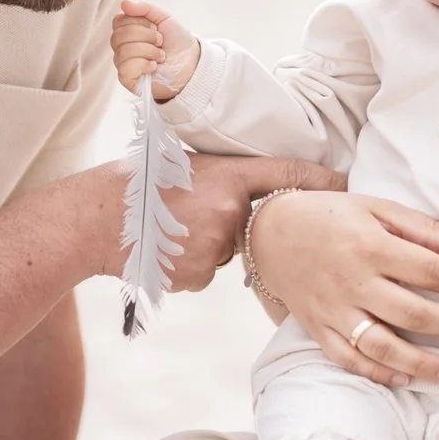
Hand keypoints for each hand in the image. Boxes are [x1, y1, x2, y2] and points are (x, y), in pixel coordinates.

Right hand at [99, 153, 344, 291]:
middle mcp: (228, 213)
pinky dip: (188, 264)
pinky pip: (205, 272)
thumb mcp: (180, 163)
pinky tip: (160, 249)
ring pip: (225, 252)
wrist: (91, 219)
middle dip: (227, 222)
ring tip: (166, 229)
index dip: (320, 180)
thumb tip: (248, 192)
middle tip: (188, 212)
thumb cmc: (132, 184)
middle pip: (250, 225)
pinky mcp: (198, 276)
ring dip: (204, 244)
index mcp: (226, 176)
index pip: (286, 173)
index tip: (347, 184)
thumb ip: (220, 178)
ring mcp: (214, 248)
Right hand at [111, 0, 202, 99]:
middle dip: (146, 36)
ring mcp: (123, 63)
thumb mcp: (164, 18)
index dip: (139, 22)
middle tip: (160, 41)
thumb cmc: (176, 42)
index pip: (118, 21)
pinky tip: (154, 66)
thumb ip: (144, 8)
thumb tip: (124, 3)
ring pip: (124, 51)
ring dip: (148, 50)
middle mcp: (121, 46)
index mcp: (127, 31)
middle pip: (119, 35)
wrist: (191, 63)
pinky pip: (126, 68)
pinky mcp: (127, 80)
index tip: (155, 27)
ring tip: (160, 55)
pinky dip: (144, 64)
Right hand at [249, 191, 438, 388]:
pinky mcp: (318, 328)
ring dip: (420, 363)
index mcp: (370, 246)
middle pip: (412, 312)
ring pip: (381, 345)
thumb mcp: (376, 208)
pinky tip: (404, 379)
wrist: (271, 231)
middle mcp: (352, 281)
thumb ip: (422, 228)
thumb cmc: (329, 216)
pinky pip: (348, 358)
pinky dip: (376, 372)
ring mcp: (333, 309)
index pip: (429, 270)